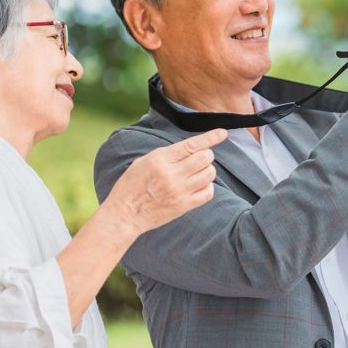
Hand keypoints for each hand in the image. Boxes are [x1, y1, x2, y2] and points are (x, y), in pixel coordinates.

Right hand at [105, 128, 227, 235]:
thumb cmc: (131, 185)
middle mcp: (172, 174)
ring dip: (208, 170)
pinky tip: (198, 186)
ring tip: (197, 173)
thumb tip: (191, 147)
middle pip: (205, 158)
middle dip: (207, 155)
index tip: (223, 133)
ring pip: (209, 174)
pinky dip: (207, 187)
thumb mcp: (144, 161)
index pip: (192, 145)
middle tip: (199, 159)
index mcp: (160, 159)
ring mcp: (179, 191)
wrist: (125, 214)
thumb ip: (167, 154)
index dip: (210, 137)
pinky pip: (208, 192)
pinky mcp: (184, 206)